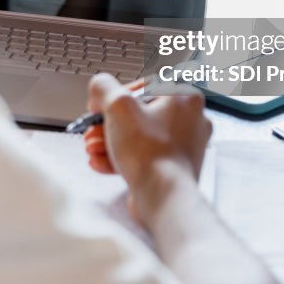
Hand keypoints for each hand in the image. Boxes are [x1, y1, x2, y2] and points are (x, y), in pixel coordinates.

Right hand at [83, 74, 211, 223]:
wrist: (164, 197)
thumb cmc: (152, 153)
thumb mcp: (117, 106)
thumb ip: (103, 87)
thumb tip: (100, 87)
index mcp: (184, 97)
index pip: (144, 85)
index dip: (116, 95)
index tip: (102, 105)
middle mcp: (190, 120)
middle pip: (138, 114)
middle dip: (109, 124)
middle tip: (94, 130)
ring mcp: (183, 146)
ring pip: (139, 138)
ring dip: (111, 142)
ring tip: (93, 149)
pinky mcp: (174, 168)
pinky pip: (144, 157)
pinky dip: (121, 159)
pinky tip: (101, 163)